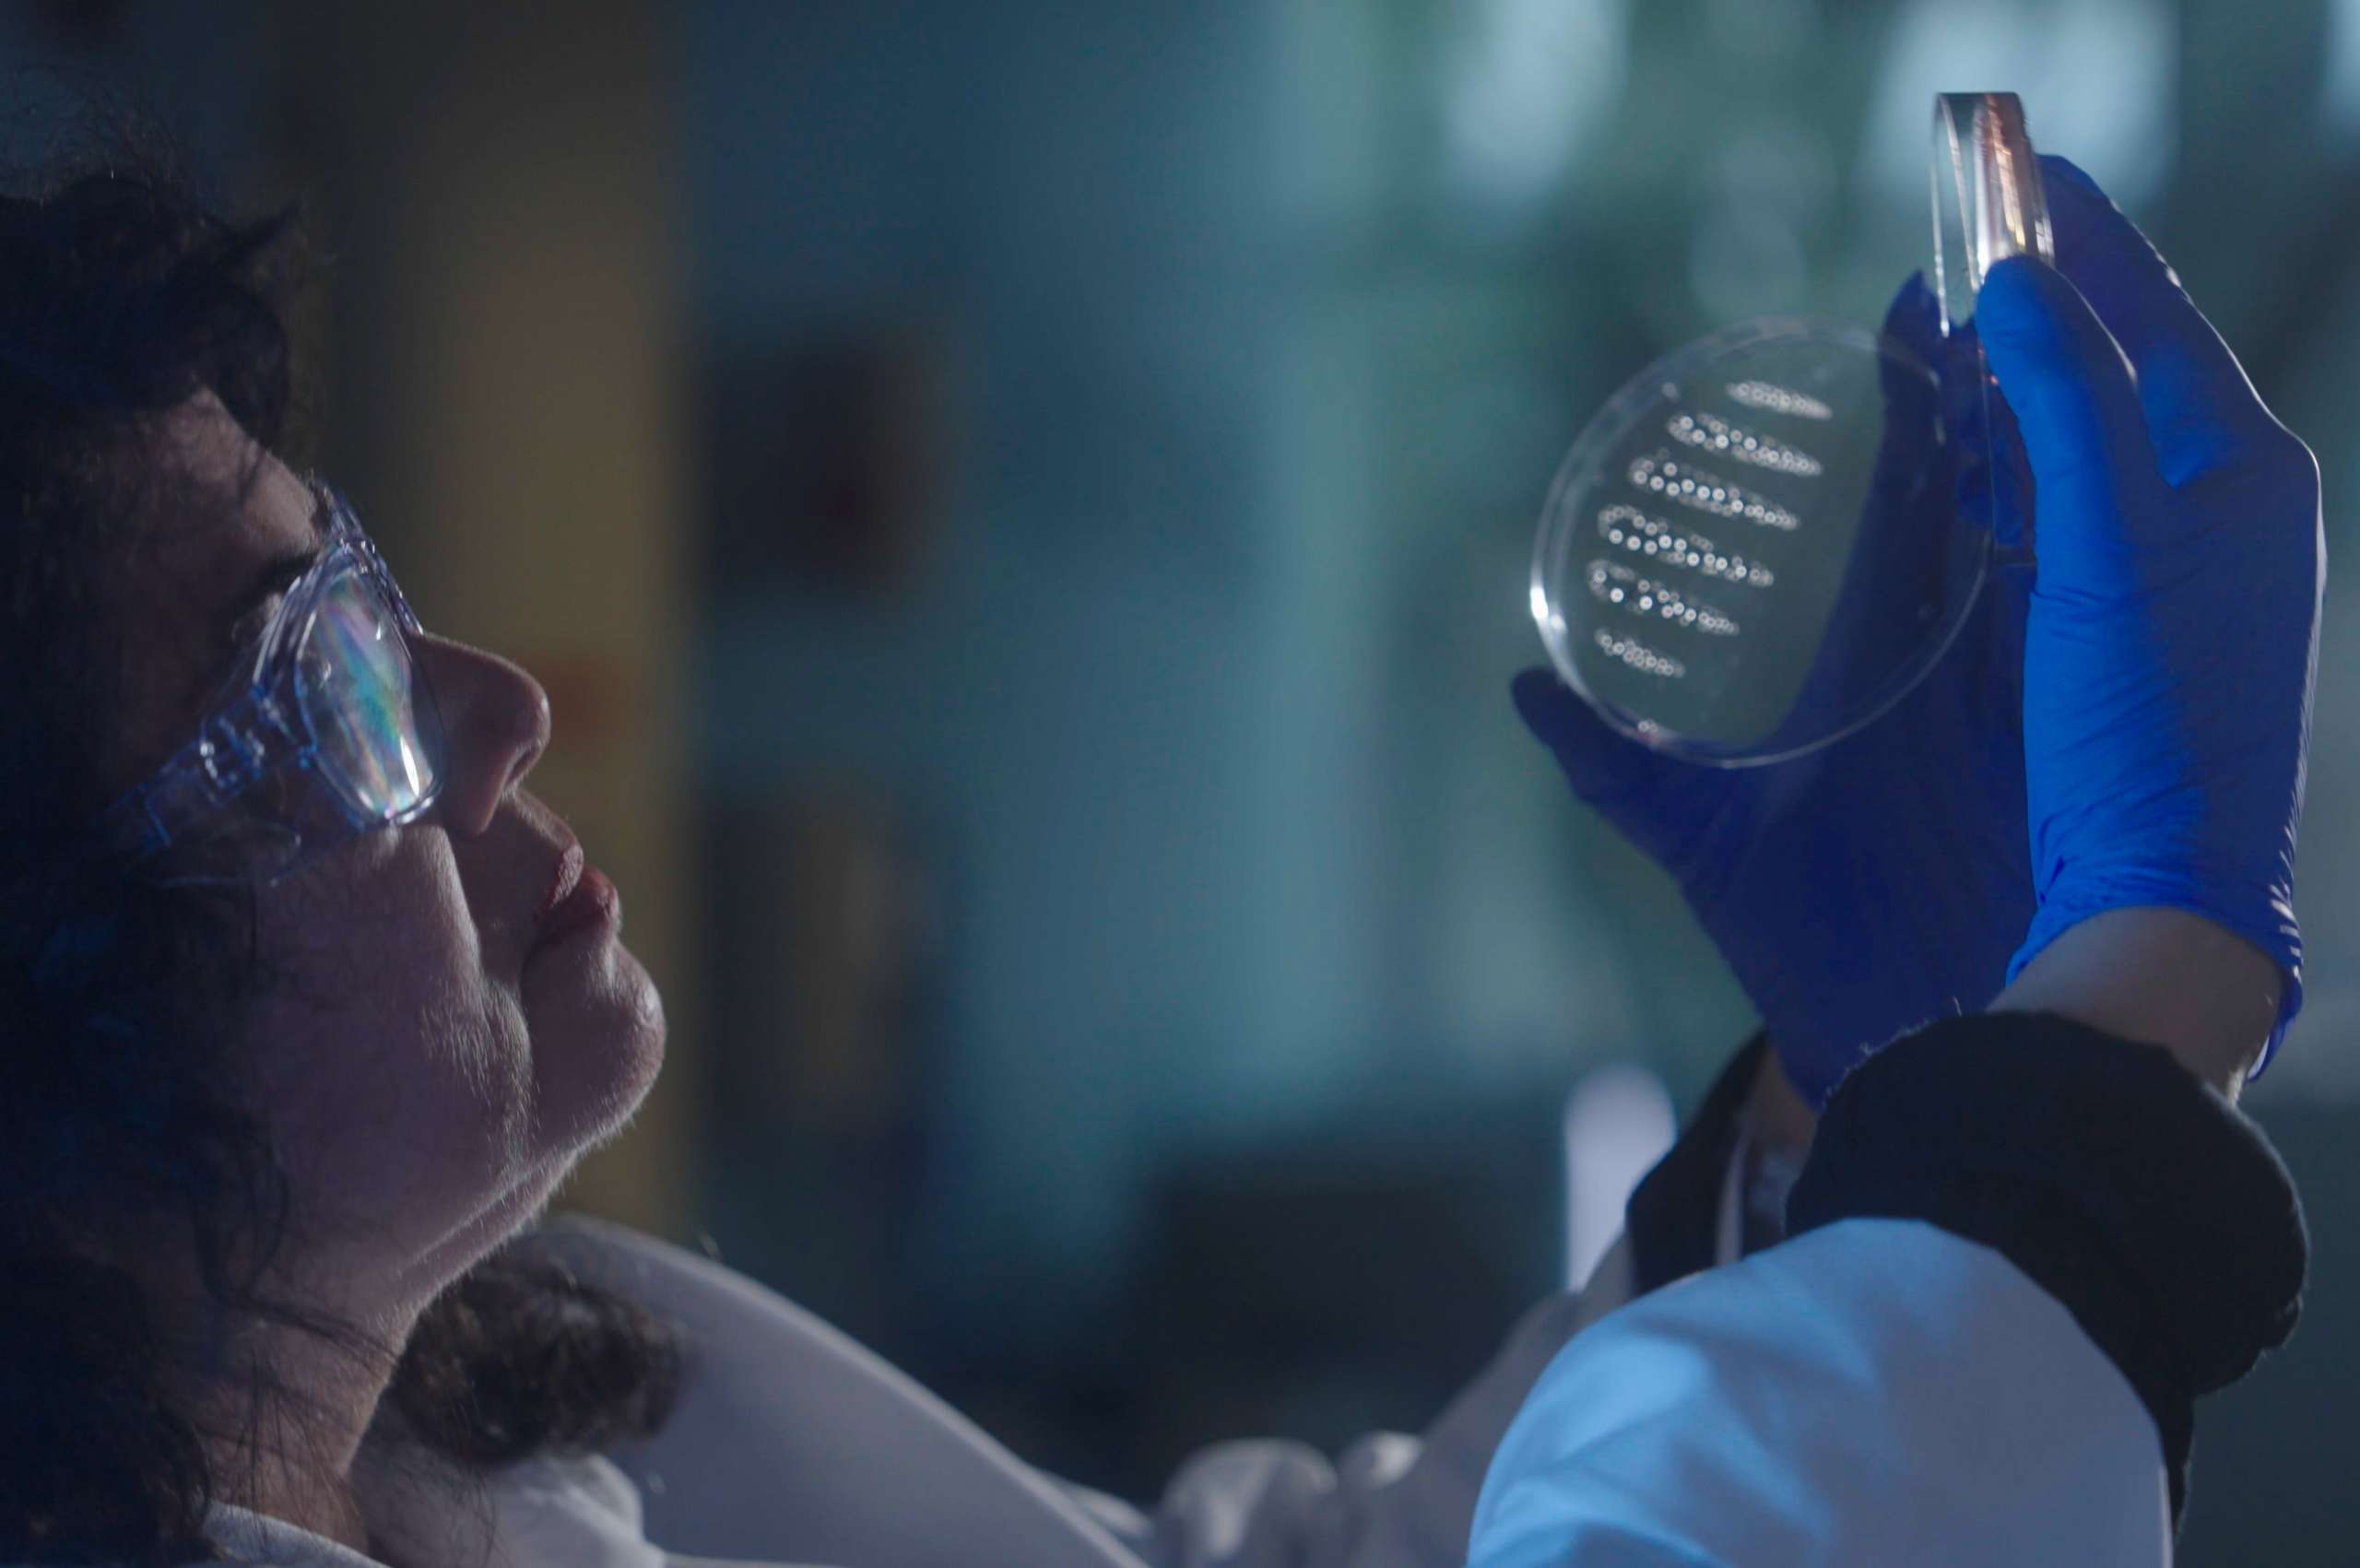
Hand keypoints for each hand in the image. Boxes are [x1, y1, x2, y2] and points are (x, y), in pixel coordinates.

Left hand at [1516, 273, 2034, 1108]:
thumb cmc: (1790, 935)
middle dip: (1996, 400)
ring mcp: (2003, 703)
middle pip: (1976, 505)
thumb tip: (1524, 687)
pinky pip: (2088, 654)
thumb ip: (1611, 767)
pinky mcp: (2053, 752)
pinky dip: (2104, 581)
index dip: (1905, 411)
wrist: (1877, 1032)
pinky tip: (2120, 507)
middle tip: (2018, 286)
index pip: (1885, 512)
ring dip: (2058, 460)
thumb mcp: (1691, 837)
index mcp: (1854, 666)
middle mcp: (1937, 668)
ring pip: (2041, 557)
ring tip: (2072, 353)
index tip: (1916, 310)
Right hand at [1976, 156, 2322, 1075]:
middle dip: (2049, 305)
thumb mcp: (2111, 543)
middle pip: (2126, 371)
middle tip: (1967, 243)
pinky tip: (1962, 466)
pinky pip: (2070, 514)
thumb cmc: (2149, 720)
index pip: (2159, 317)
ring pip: (2094, 443)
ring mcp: (2178, 574)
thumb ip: (2071, 402)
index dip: (2089, 237)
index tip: (2024, 166)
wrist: (2159, 885)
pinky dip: (2016, 472)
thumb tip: (2019, 280)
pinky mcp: (2126, 631)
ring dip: (2025, 388)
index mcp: (2246, 470)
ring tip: (1951, 339)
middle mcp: (2225, 510)